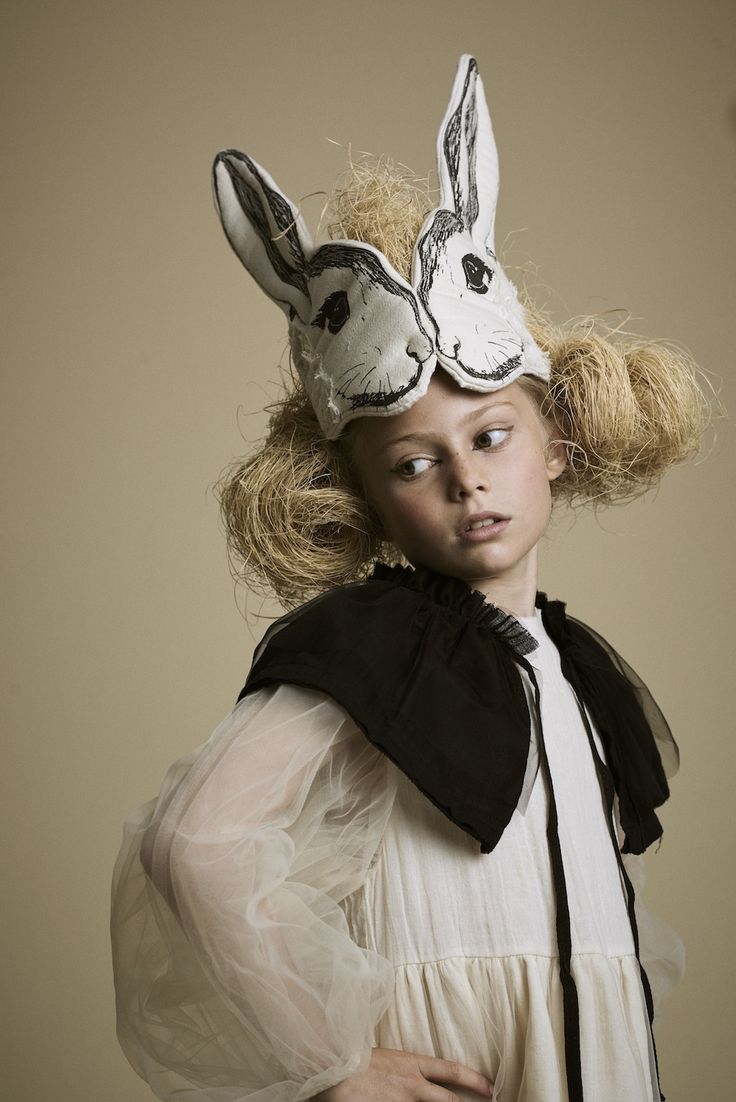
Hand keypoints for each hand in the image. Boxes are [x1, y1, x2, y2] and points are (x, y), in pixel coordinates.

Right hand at [312, 1047, 493, 1100]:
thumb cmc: (356, 1057)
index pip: (451, 1070)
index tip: (491, 1088)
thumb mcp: (388, 1057)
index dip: (474, 1080)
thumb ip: (408, 1069)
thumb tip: (423, 1079)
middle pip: (448, 1100)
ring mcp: (401, 1101)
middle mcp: (412, 1084)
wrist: (331, 1064)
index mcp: (412, 1064)